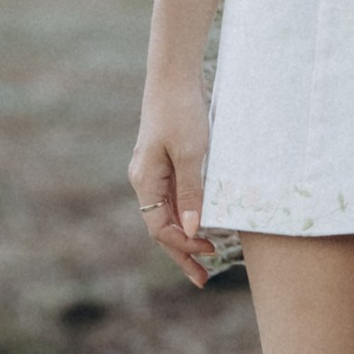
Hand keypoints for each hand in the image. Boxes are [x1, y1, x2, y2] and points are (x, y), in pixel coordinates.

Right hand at [130, 75, 216, 286]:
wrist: (175, 75)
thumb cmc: (182, 112)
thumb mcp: (191, 153)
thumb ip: (191, 192)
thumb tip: (191, 231)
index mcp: (145, 180)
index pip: (160, 228)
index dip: (183, 247)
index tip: (209, 256)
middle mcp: (145, 179)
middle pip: (162, 226)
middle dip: (182, 253)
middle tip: (204, 278)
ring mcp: (155, 171)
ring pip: (168, 213)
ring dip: (187, 236)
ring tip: (208, 256)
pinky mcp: (167, 160)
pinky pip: (176, 197)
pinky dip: (189, 214)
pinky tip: (206, 223)